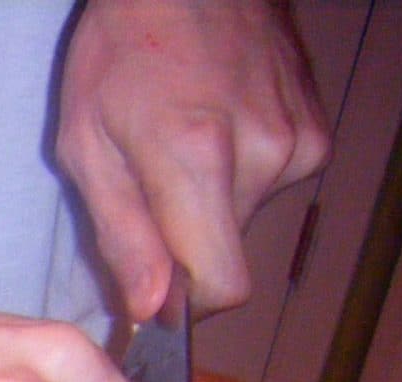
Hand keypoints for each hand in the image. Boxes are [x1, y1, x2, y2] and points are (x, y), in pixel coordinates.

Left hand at [57, 0, 328, 318]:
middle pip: (227, 256)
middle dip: (184, 246)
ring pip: (245, 222)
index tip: (154, 296)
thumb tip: (150, 309)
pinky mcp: (314, 131)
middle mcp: (262, 155)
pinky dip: (236, 177)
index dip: (185, 307)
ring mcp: (297, 140)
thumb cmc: (119, 52)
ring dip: (207, 207)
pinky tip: (211, 130)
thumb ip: (121, 235)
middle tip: (148, 193)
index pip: (221, 288)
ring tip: (177, 148)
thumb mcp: (86, 146)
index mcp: (197, 162)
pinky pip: (268, 186)